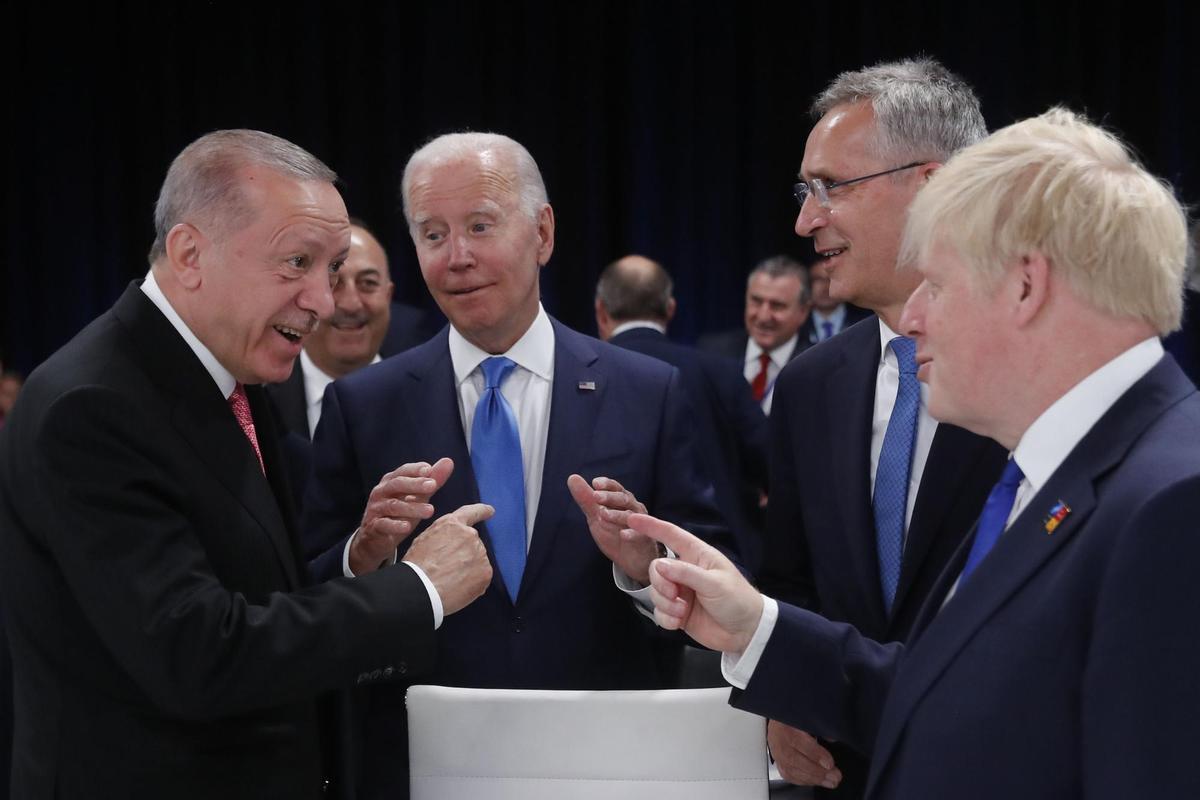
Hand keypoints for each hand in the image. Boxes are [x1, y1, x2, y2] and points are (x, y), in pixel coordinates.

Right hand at [349, 458, 453, 574]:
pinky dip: (395, 526)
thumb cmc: (401, 512)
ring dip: (412, 508)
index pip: (403, 471)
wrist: (377, 537)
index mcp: (391, 481)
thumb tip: (448, 461)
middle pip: (397, 484)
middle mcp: (381, 492)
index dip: (416, 469)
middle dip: (415, 484)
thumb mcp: (418, 496)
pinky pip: (384, 524)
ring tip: (430, 511)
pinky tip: (407, 527)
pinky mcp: (374, 526)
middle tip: (432, 485)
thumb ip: (432, 480)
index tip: (430, 470)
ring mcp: (376, 509)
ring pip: (394, 506)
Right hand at [404, 503, 494, 615]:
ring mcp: (480, 553)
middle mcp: (470, 535)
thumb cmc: (417, 566)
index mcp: (452, 525)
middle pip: (473, 544)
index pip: (472, 513)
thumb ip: (443, 535)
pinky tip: (458, 588)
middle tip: (448, 570)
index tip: (490, 511)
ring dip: (468, 569)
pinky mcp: (486, 572)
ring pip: (477, 562)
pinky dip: (473, 583)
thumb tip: (451, 542)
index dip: (482, 511)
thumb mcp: (424, 539)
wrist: (422, 589)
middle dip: (465, 555)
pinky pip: (481, 577)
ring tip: (450, 580)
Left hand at [567, 474, 656, 583]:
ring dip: (617, 514)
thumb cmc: (615, 532)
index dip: (606, 484)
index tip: (595, 483)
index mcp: (622, 500)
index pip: (615, 488)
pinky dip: (631, 534)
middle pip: (623, 499)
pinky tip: (623, 535)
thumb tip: (572, 478)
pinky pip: (639, 536)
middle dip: (609, 497)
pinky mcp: (644, 539)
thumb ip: (586, 499)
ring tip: (603, 514)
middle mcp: (633, 508)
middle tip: (596, 496)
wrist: (632, 559)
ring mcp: (640, 523)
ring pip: (630, 516)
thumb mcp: (597, 516)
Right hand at [628, 512, 762, 652]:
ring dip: (665, 604)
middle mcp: (686, 571)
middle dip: (660, 583)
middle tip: (674, 594)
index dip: (651, 526)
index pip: (671, 535)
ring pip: (655, 592)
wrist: (746, 632)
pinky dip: (666, 618)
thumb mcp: (714, 584)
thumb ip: (686, 573)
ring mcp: (680, 592)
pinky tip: (678, 623)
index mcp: (697, 556)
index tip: (631, 520)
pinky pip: (659, 612)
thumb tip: (659, 566)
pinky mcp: (677, 612)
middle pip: (656, 569)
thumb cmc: (737, 600)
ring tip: (683, 612)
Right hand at [767, 720, 841, 788]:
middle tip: (835, 777)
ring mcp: (777, 752)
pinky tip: (816, 781)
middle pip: (795, 760)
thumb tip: (832, 738)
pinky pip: (788, 775)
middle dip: (817, 771)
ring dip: (813, 779)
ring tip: (830, 782)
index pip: (799, 742)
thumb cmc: (795, 719)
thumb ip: (819, 727)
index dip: (815, 754)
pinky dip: (803, 781)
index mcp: (785, 725)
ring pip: (791, 770)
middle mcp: (778, 740)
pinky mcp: (778, 762)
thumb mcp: (807, 717)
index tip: (829, 764)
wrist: (780, 720)